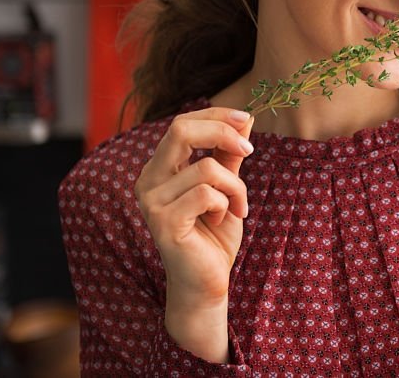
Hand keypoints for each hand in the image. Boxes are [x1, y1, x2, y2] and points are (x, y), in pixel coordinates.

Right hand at [134, 107, 253, 308]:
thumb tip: (246, 118)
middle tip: (250, 150)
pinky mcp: (164, 222)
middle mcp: (148, 180)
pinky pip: (206, 194)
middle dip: (223, 132)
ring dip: (235, 186)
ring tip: (238, 206)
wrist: (207, 281)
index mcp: (159, 168)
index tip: (247, 119)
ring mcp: (151, 202)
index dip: (216, 116)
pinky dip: (226, 204)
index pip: (182, 123)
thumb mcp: (227, 186)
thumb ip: (229, 154)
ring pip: (206, 167)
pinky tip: (224, 220)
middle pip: (181, 130)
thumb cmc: (214, 235)